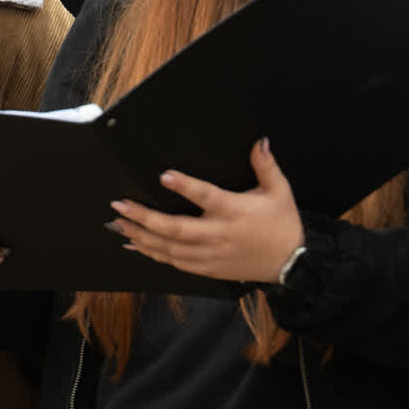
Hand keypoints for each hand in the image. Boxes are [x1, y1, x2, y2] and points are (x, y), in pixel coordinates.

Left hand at [108, 137, 302, 282]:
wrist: (289, 263)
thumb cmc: (282, 223)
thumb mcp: (279, 191)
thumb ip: (266, 165)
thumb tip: (260, 140)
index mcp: (234, 211)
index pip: (207, 197)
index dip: (186, 187)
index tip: (164, 175)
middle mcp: (218, 234)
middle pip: (177, 229)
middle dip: (145, 217)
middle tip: (120, 205)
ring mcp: (210, 255)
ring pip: (170, 248)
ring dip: (142, 236)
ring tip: (119, 223)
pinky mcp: (207, 268)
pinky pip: (175, 263)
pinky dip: (153, 254)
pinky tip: (135, 244)